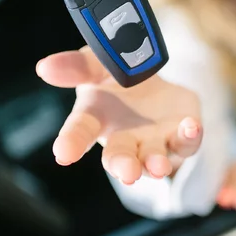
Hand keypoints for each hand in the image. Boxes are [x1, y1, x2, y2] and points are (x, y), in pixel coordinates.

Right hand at [36, 47, 202, 182]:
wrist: (151, 80)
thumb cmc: (114, 78)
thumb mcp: (96, 64)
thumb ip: (75, 67)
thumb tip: (44, 68)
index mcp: (96, 119)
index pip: (79, 132)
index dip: (70, 143)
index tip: (62, 155)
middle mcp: (124, 138)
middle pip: (120, 156)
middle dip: (122, 164)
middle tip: (126, 172)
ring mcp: (154, 142)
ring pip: (154, 158)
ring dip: (155, 163)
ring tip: (158, 165)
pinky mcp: (181, 136)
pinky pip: (186, 143)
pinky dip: (189, 138)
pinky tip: (190, 127)